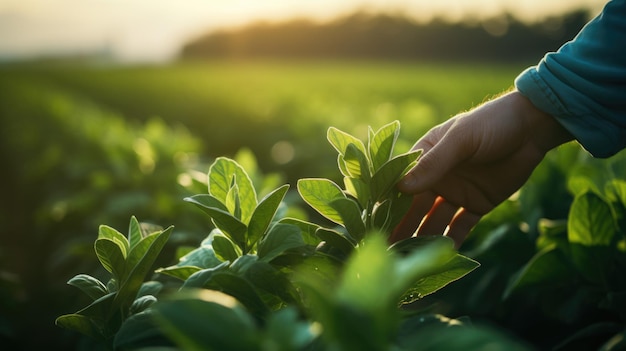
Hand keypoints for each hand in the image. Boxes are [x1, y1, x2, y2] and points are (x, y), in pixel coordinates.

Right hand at [391, 91, 572, 247]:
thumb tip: (402, 188)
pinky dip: (453, 241)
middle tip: (387, 251)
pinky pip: (461, 226)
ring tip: (410, 260)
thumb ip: (433, 163)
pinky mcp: (477, 205)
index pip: (401, 183)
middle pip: (414, 207)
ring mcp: (456, 193)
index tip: (373, 225)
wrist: (532, 129)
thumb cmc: (491, 123)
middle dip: (401, 227)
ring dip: (423, 238)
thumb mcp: (460, 139)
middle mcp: (437, 178)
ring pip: (434, 220)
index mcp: (425, 157)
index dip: (387, 203)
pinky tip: (443, 258)